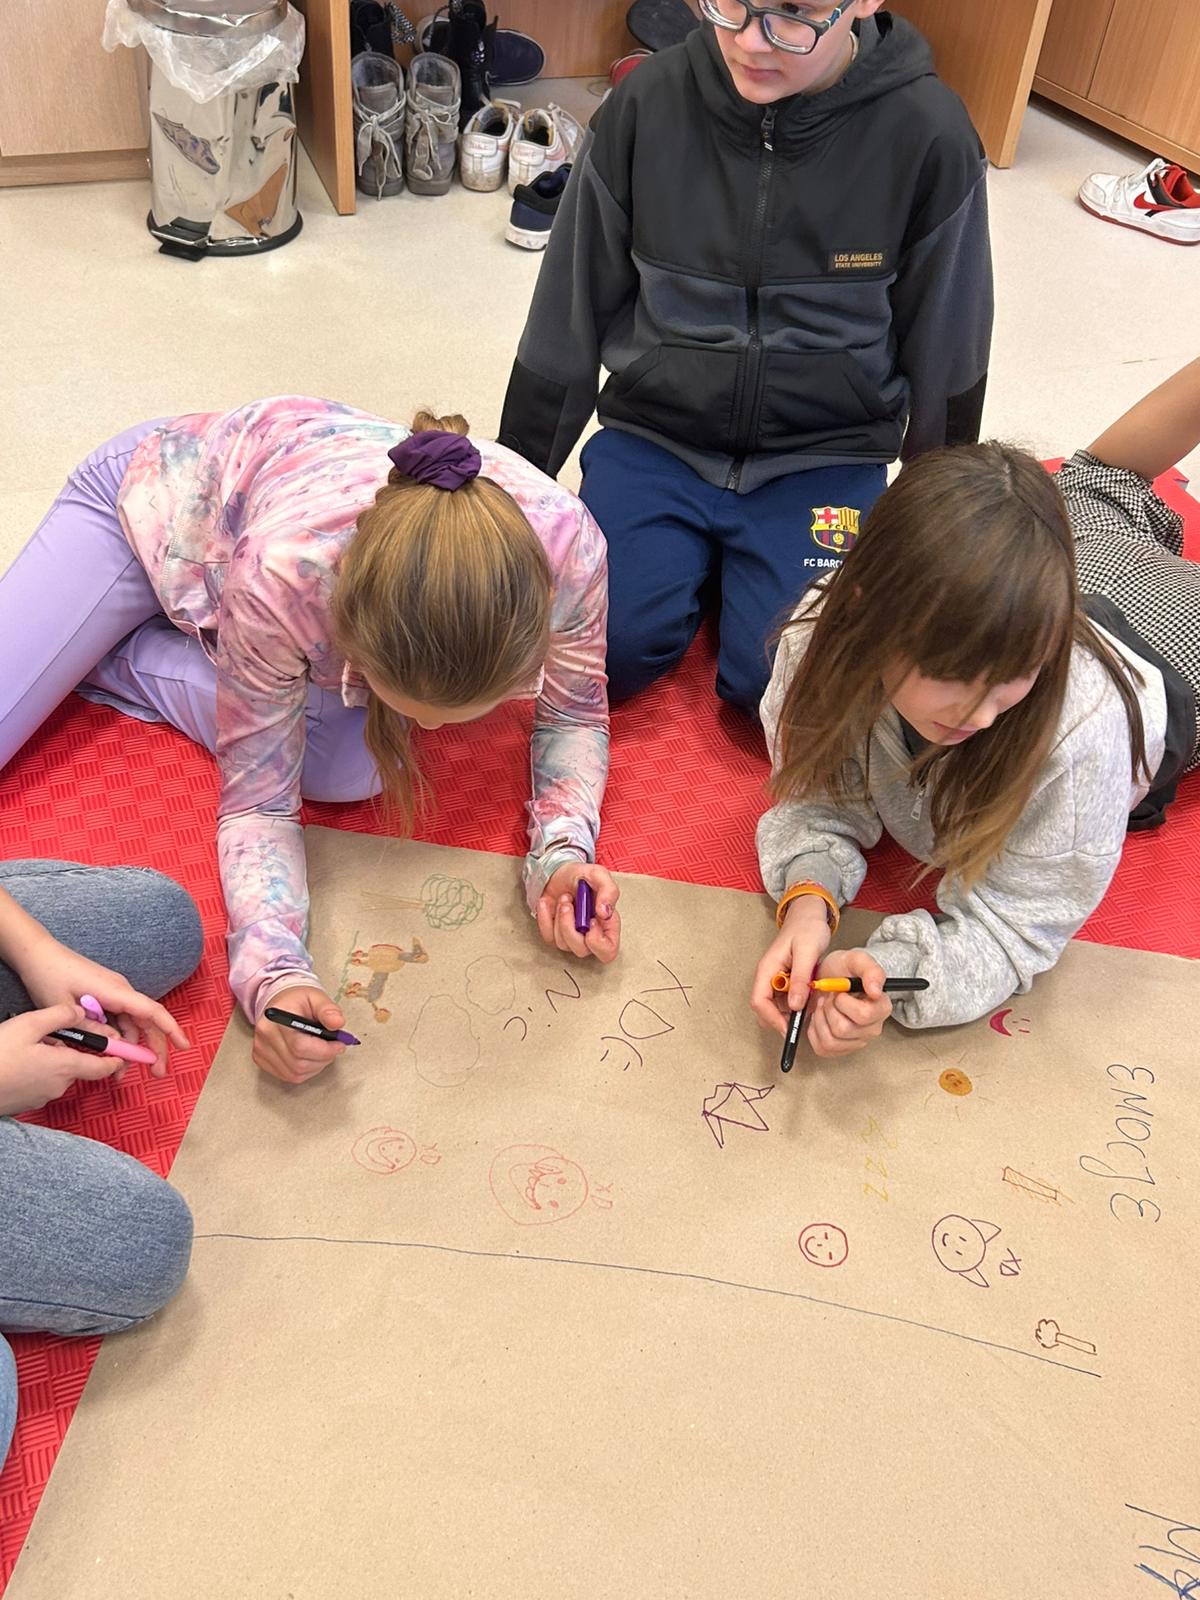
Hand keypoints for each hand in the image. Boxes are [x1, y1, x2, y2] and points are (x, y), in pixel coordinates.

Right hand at [0, 1003, 129, 1114]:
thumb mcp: (29, 1024)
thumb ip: (60, 1015)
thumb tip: (80, 1012)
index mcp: (66, 1066)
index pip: (104, 1066)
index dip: (118, 1058)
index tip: (128, 1052)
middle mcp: (60, 1085)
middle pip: (79, 1066)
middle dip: (73, 1050)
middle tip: (50, 1035)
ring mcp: (43, 1097)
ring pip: (59, 1074)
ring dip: (53, 1060)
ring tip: (29, 1046)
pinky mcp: (28, 1103)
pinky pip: (42, 1083)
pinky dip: (39, 1071)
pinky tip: (20, 1061)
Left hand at [17, 937, 188, 1078]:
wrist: (38, 953)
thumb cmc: (49, 975)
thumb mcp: (65, 1007)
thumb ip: (89, 1028)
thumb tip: (112, 1044)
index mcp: (116, 991)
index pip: (152, 1012)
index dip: (171, 1029)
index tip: (184, 1047)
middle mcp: (121, 991)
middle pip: (147, 1022)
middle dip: (155, 1048)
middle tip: (157, 1074)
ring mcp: (114, 993)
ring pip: (132, 1024)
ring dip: (132, 1047)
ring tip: (120, 1072)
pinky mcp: (105, 996)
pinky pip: (119, 1019)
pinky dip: (118, 1037)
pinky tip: (109, 1053)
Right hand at [253, 986, 347, 1083]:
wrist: (280, 1003)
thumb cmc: (298, 1001)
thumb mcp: (317, 998)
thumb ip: (328, 1010)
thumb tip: (338, 1023)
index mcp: (276, 1018)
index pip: (300, 1046)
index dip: (324, 1050)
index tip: (339, 1045)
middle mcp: (264, 1036)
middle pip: (298, 1063)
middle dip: (323, 1059)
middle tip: (334, 1048)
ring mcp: (260, 1050)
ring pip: (294, 1074)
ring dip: (315, 1066)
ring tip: (323, 1051)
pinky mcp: (261, 1060)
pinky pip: (288, 1076)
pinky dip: (305, 1071)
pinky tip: (310, 1057)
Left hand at [536, 862, 620, 963]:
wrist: (559, 872)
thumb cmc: (581, 876)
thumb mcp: (599, 875)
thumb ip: (609, 891)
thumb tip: (605, 913)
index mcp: (607, 925)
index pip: (608, 951)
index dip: (598, 943)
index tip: (591, 921)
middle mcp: (590, 935)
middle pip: (582, 951)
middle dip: (570, 926)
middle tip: (568, 904)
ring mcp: (571, 937)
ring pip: (563, 944)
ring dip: (560, 917)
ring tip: (563, 898)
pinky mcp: (553, 934)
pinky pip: (547, 936)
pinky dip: (545, 917)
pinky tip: (548, 902)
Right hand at [750, 894, 832, 1037]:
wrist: (810, 914)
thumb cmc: (807, 928)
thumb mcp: (807, 951)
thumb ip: (800, 978)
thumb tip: (794, 1006)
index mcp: (767, 969)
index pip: (759, 1001)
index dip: (772, 1018)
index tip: (789, 1029)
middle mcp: (768, 976)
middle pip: (764, 1008)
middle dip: (780, 1020)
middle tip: (802, 1024)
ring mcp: (776, 979)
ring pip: (777, 1006)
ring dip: (790, 1013)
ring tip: (811, 1010)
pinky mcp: (786, 980)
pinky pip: (787, 1000)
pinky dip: (798, 1005)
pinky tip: (811, 1001)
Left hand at [804, 947, 891, 1058]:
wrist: (827, 977)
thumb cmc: (842, 969)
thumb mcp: (856, 960)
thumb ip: (871, 971)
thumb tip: (876, 990)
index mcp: (881, 1007)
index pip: (864, 1015)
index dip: (844, 1003)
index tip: (840, 991)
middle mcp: (872, 1028)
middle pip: (843, 1029)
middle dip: (829, 1009)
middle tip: (830, 997)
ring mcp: (856, 1040)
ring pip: (831, 1041)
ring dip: (820, 1019)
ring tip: (824, 1006)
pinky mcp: (840, 1048)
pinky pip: (823, 1048)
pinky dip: (814, 1031)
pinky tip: (819, 1017)